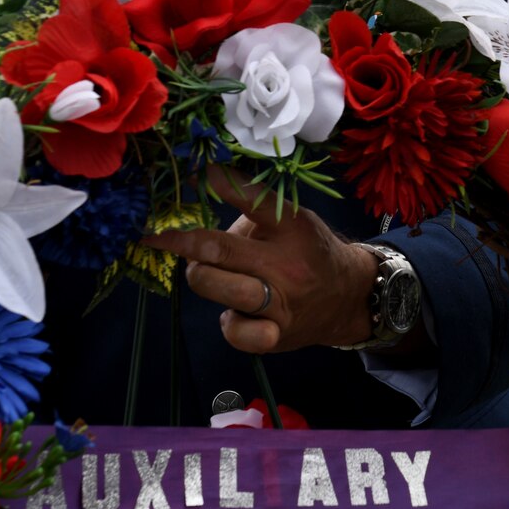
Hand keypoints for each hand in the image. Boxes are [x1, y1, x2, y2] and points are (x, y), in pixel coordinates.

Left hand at [142, 164, 376, 352]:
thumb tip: (196, 192)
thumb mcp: (288, 219)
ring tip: (202, 271)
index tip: (191, 173)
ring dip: (200, 276)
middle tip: (160, 237)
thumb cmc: (305, 250)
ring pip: (219, 288)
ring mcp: (281, 303)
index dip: (217, 182)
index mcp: (292, 226)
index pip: (252, 198)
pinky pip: (234, 331)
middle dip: (182, 242)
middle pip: (219, 250)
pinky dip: (225, 320)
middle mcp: (287, 264)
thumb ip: (248, 210)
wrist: (347, 297)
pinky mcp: (275, 335)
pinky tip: (230, 311)